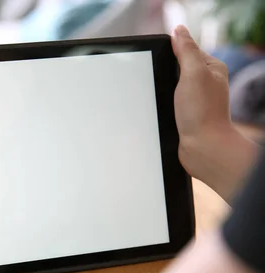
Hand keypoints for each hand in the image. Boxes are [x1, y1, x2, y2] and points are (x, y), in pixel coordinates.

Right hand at [172, 25, 258, 202]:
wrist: (202, 148)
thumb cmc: (202, 113)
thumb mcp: (194, 73)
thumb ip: (186, 50)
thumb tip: (178, 30)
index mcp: (211, 68)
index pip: (186, 49)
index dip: (169, 53)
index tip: (157, 61)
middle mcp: (204, 83)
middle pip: (176, 68)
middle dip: (163, 73)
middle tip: (155, 80)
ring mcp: (194, 100)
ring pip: (169, 87)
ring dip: (160, 90)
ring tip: (158, 97)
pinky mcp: (184, 115)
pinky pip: (168, 103)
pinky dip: (161, 104)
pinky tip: (157, 109)